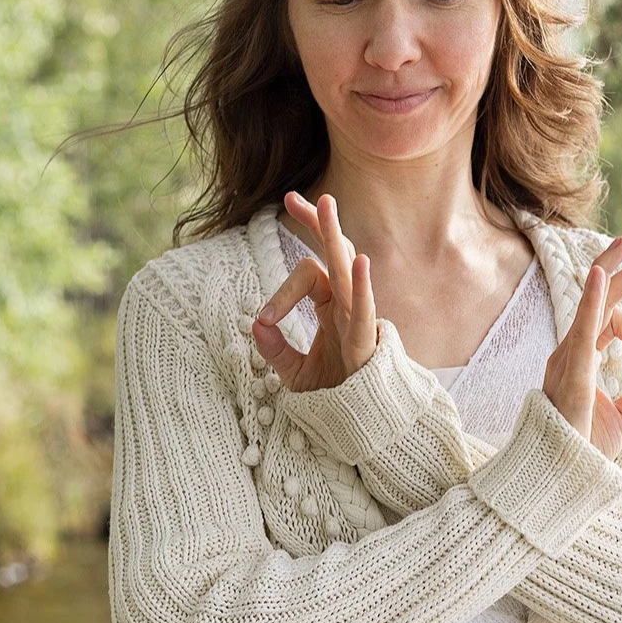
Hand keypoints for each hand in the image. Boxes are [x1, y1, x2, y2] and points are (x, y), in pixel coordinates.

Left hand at [250, 193, 377, 390]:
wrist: (362, 425)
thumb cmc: (336, 394)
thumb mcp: (296, 373)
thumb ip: (275, 350)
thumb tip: (255, 324)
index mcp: (332, 305)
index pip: (309, 274)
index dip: (281, 292)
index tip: (264, 321)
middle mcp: (346, 304)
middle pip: (332, 254)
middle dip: (316, 223)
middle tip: (294, 197)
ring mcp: (358, 318)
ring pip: (345, 269)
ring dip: (333, 236)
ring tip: (325, 203)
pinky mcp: (366, 340)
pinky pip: (364, 307)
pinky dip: (362, 284)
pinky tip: (360, 260)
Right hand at [543, 238, 621, 459]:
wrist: (561, 478)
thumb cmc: (584, 449)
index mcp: (580, 360)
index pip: (611, 326)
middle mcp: (569, 352)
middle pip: (599, 300)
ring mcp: (567, 359)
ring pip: (591, 305)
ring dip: (613, 273)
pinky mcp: (572, 372)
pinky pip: (583, 330)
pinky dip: (593, 302)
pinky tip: (601, 277)